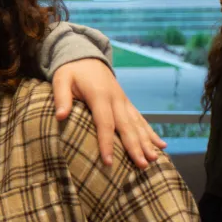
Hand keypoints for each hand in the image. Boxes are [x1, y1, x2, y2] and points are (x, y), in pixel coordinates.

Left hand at [52, 59, 166, 167]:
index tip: (108, 162)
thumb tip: (60, 117)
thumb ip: (61, 98)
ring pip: (137, 124)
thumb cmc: (71, 71)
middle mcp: (116, 99)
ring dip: (146, 142)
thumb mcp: (61, 80)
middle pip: (126, 126)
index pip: (105, 123)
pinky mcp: (127, 103)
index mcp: (99, 95)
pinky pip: (140, 119)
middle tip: (142, 165)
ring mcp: (124, 101)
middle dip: (135, 147)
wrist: (86, 56)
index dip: (107, 143)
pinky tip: (161, 145)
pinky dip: (150, 133)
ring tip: (153, 160)